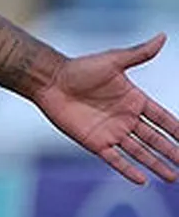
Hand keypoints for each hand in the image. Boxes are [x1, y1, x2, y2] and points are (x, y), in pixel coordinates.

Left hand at [34, 33, 178, 183]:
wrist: (50, 81)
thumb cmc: (80, 68)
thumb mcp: (113, 61)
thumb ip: (139, 53)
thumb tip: (162, 36)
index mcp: (134, 100)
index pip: (163, 118)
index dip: (177, 129)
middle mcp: (125, 118)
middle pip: (155, 139)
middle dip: (172, 152)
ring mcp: (111, 131)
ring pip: (139, 152)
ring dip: (156, 164)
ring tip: (173, 177)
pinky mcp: (95, 142)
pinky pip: (115, 159)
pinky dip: (128, 169)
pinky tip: (143, 180)